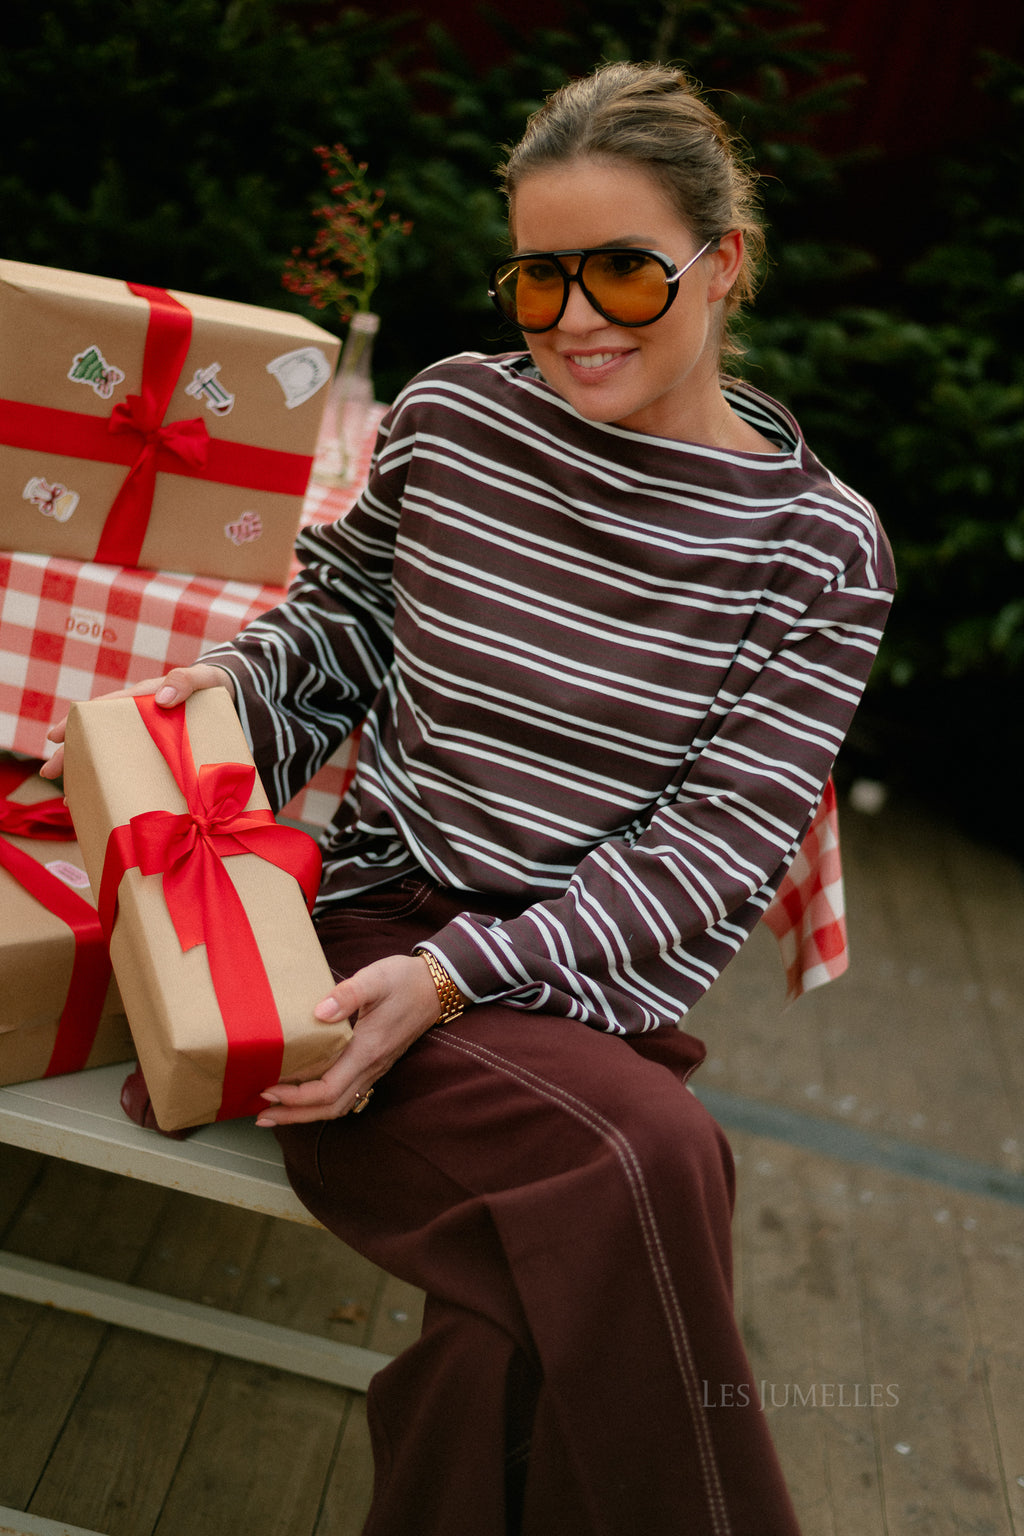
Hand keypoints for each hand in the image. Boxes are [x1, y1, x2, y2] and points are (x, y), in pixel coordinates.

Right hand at [41, 663, 235, 778]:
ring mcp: (149, 739)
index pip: (102, 710)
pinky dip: (120, 784)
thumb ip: (184, 681)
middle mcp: (139, 720)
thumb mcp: (202, 678)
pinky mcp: (162, 756)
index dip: (78, 723)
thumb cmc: (211, 685)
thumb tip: (161, 698)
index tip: (55, 737)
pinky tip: (107, 803)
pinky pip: (137, 770)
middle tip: (48, 773)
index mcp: (142, 699)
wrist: (230, 697)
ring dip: (90, 775)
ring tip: (68, 797)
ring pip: (114, 757)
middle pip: (100, 737)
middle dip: (72, 755)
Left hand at [256, 954, 442, 1125]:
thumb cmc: (405, 980)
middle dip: (294, 1114)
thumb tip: (318, 1013)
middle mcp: (371, 1066)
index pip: (327, 1089)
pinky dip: (322, 1102)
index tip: (268, 1088)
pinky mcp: (375, 1063)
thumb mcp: (376, 978)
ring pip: (338, 1105)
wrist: (437, 986)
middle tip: (262, 1113)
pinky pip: (346, 1093)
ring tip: (277, 1112)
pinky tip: (306, 1095)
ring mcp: (374, 1068)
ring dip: (306, 1113)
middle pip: (330, 1107)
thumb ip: (347, 994)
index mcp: (367, 1050)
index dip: (295, 1096)